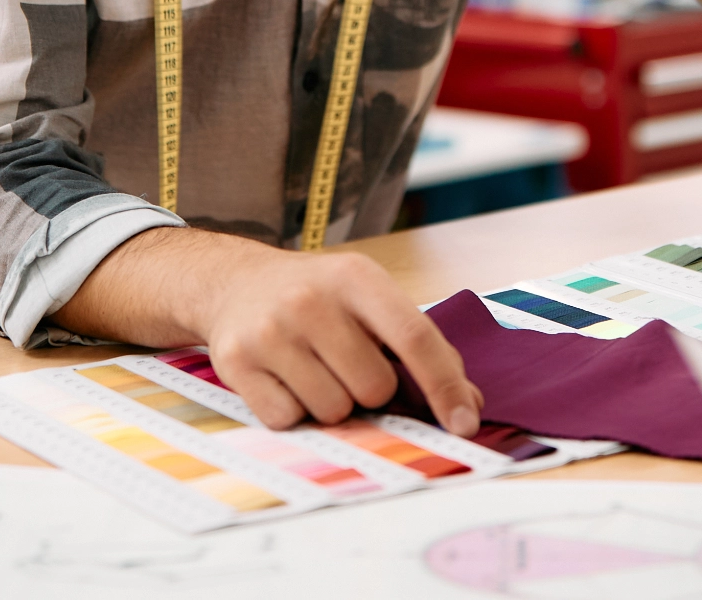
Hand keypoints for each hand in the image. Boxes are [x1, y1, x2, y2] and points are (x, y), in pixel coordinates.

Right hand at [50, 227, 482, 435]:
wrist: (234, 282)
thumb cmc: (318, 298)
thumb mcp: (367, 298)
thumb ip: (416, 345)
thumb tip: (467, 403)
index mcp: (357, 277)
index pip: (414, 337)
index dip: (445, 385)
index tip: (465, 423)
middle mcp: (312, 299)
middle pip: (373, 388)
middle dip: (370, 391)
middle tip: (347, 365)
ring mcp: (271, 330)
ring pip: (332, 411)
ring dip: (331, 403)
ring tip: (313, 369)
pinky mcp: (236, 361)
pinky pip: (288, 420)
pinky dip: (293, 411)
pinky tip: (283, 378)